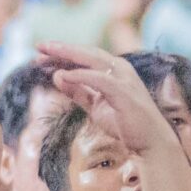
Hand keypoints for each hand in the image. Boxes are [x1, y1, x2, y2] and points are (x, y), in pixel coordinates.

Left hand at [37, 43, 169, 156]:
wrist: (151, 143)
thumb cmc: (126, 124)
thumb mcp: (95, 106)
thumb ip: (78, 92)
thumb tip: (57, 77)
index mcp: (114, 70)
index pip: (85, 57)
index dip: (62, 54)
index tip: (40, 56)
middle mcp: (120, 69)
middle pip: (86, 52)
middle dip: (61, 49)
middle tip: (39, 46)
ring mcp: (123, 78)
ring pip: (92, 59)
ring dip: (67, 55)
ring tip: (45, 56)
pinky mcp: (124, 91)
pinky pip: (98, 79)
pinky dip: (80, 75)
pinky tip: (63, 75)